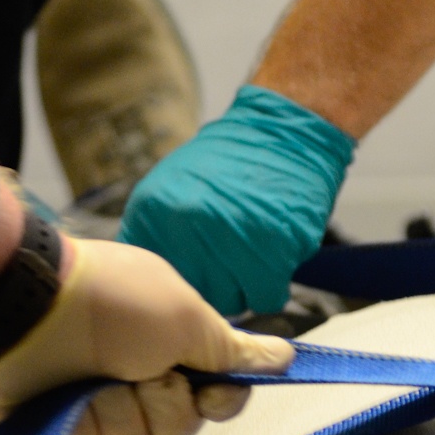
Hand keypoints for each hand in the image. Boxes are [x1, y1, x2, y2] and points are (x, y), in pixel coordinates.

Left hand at [0, 237, 292, 434]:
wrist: (21, 306)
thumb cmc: (109, 302)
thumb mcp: (184, 316)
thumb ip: (232, 348)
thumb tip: (286, 356)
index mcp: (166, 359)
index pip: (214, 405)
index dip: (215, 402)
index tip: (204, 385)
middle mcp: (132, 390)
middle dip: (160, 407)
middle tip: (135, 372)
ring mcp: (88, 419)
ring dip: (118, 420)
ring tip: (91, 387)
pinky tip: (60, 409)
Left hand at [120, 86, 354, 316]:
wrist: (283, 131)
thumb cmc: (229, 163)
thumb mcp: (171, 188)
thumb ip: (156, 234)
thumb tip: (151, 286)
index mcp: (154, 213)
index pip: (154, 281)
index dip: (175, 283)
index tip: (191, 273)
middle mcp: (188, 230)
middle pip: (193, 295)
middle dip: (211, 286)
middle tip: (227, 261)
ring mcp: (231, 244)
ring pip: (230, 303)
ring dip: (242, 289)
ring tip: (250, 254)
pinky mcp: (274, 254)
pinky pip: (266, 298)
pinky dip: (270, 287)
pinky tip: (272, 258)